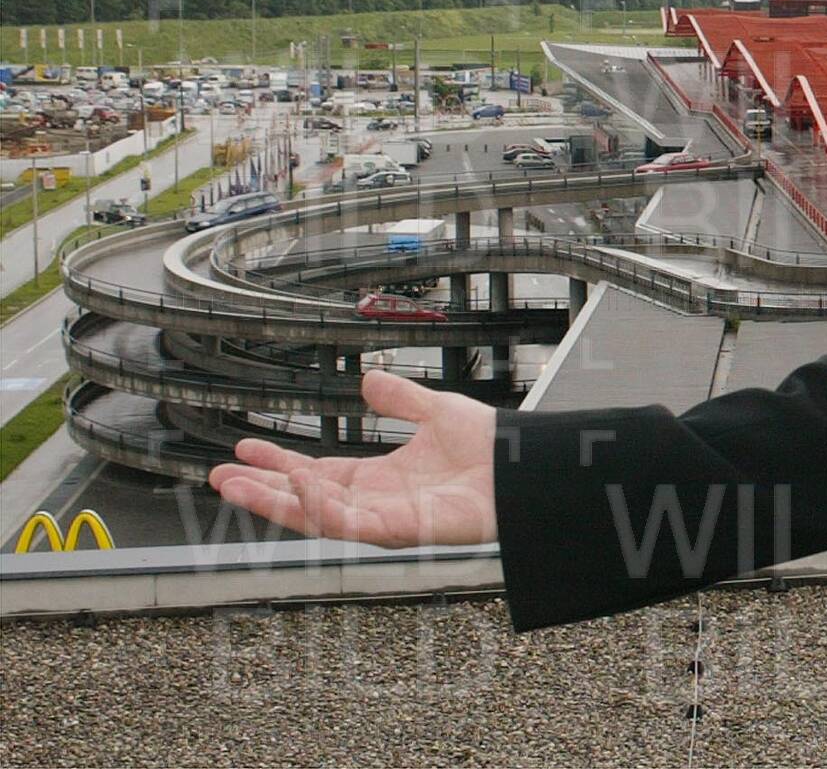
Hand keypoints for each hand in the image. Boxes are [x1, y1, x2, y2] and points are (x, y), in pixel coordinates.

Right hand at [206, 367, 497, 545]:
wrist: (524, 466)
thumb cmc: (492, 448)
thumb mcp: (436, 411)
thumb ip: (400, 399)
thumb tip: (367, 380)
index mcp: (380, 479)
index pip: (317, 474)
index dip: (279, 463)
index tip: (243, 448)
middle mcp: (376, 503)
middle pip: (304, 500)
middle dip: (259, 491)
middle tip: (217, 477)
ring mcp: (384, 520)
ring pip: (314, 517)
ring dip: (274, 501)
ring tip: (236, 483)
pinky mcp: (399, 531)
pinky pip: (348, 524)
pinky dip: (318, 506)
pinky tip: (296, 483)